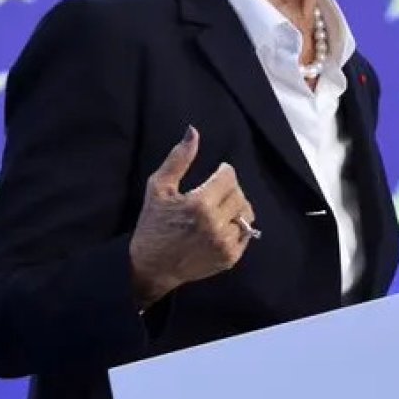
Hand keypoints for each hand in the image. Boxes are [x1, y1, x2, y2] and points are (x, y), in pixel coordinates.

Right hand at [128, 126, 256, 307]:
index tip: (216, 174)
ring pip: (246, 212)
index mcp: (199, 204)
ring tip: (219, 208)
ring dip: (235, 206)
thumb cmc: (153, 224)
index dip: (223, 172)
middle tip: (214, 193)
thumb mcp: (158, 188)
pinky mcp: (230, 257)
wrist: (152, 267)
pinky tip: (220, 226)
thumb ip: (179, 159)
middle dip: (229, 189)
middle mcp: (216, 225)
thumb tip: (193, 131)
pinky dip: (237, 225)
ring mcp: (225, 243)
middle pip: (239, 193)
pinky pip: (246, 232)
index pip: (229, 177)